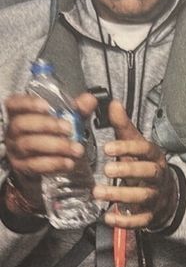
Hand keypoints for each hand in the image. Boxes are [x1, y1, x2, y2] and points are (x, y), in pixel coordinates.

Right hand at [4, 92, 96, 210]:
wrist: (42, 159)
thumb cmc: (51, 132)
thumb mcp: (65, 118)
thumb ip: (77, 108)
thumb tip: (89, 99)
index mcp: (20, 113)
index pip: (15, 103)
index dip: (28, 103)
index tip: (47, 106)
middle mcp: (14, 130)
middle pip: (22, 124)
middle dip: (47, 125)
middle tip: (68, 129)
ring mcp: (15, 149)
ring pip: (29, 145)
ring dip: (55, 146)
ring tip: (76, 149)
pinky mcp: (21, 166)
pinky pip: (34, 165)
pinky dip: (53, 163)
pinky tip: (68, 162)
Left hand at [94, 100, 177, 229]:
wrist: (166, 193)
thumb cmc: (144, 164)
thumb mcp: (135, 144)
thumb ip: (123, 127)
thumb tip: (113, 103)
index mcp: (155, 156)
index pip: (146, 150)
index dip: (129, 148)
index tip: (108, 148)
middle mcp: (158, 175)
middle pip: (149, 172)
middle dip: (128, 171)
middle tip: (106, 169)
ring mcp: (156, 196)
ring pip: (143, 196)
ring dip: (120, 195)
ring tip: (98, 193)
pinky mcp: (151, 215)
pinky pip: (141, 220)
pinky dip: (125, 221)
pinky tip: (108, 217)